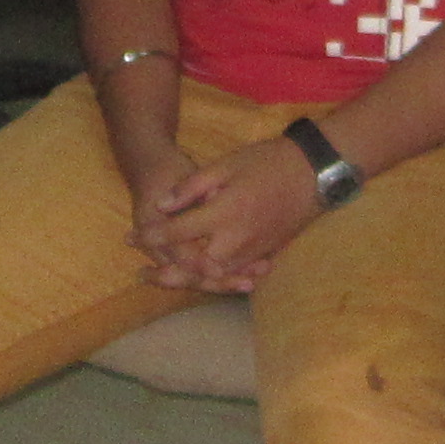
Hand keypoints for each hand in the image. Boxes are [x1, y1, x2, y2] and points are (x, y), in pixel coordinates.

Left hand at [137, 135, 318, 293]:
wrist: (314, 173)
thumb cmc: (267, 162)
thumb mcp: (225, 165)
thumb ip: (191, 187)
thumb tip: (162, 206)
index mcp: (224, 214)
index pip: (179, 232)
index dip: (152, 235)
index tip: (131, 237)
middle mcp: (236, 240)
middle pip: (194, 268)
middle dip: (165, 274)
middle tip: (141, 275)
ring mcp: (252, 250)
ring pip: (214, 276)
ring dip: (188, 281)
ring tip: (164, 280)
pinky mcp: (264, 253)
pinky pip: (234, 274)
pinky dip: (214, 279)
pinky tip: (200, 277)